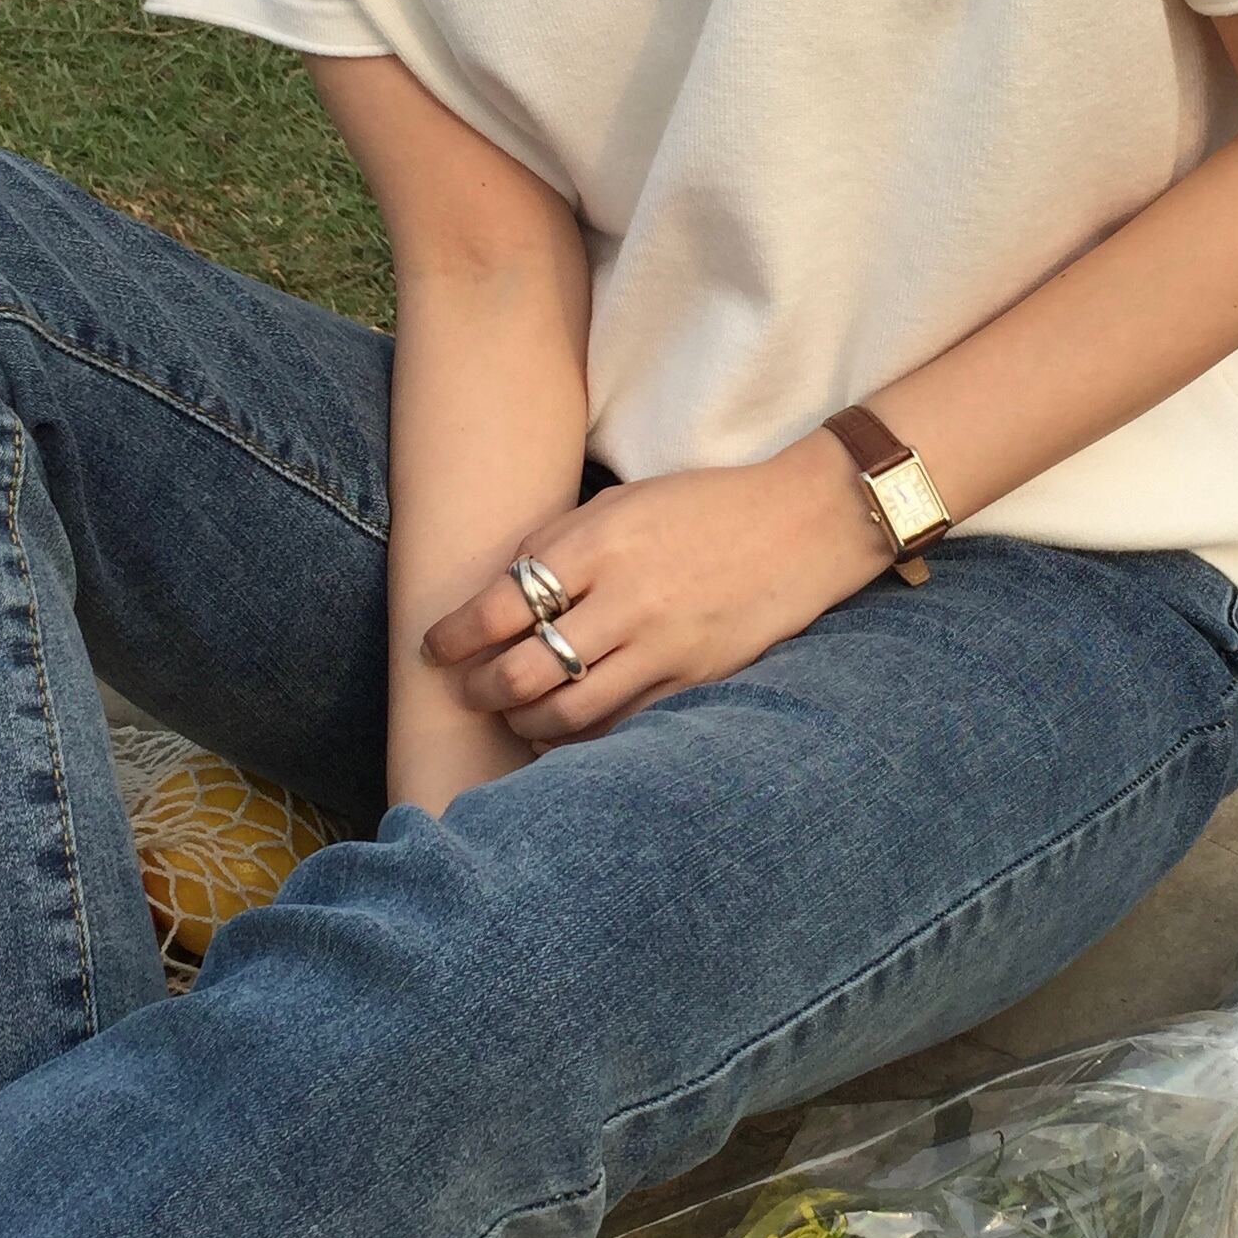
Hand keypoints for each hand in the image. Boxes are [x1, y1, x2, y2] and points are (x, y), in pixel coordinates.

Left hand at [420, 428, 896, 745]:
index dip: (455, 635)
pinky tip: (561, 729)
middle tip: (466, 688)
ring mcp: (663, 645)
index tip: (435, 648)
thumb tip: (500, 590)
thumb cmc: (703, 506)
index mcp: (600, 542)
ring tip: (510, 713)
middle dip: (480, 688)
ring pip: (567, 711)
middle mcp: (626, 598)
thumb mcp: (623, 502)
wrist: (802, 525)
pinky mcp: (694, 678)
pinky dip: (579, 735)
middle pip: (523, 669)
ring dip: (523, 720)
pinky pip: (620, 723)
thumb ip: (561, 543)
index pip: (502, 604)